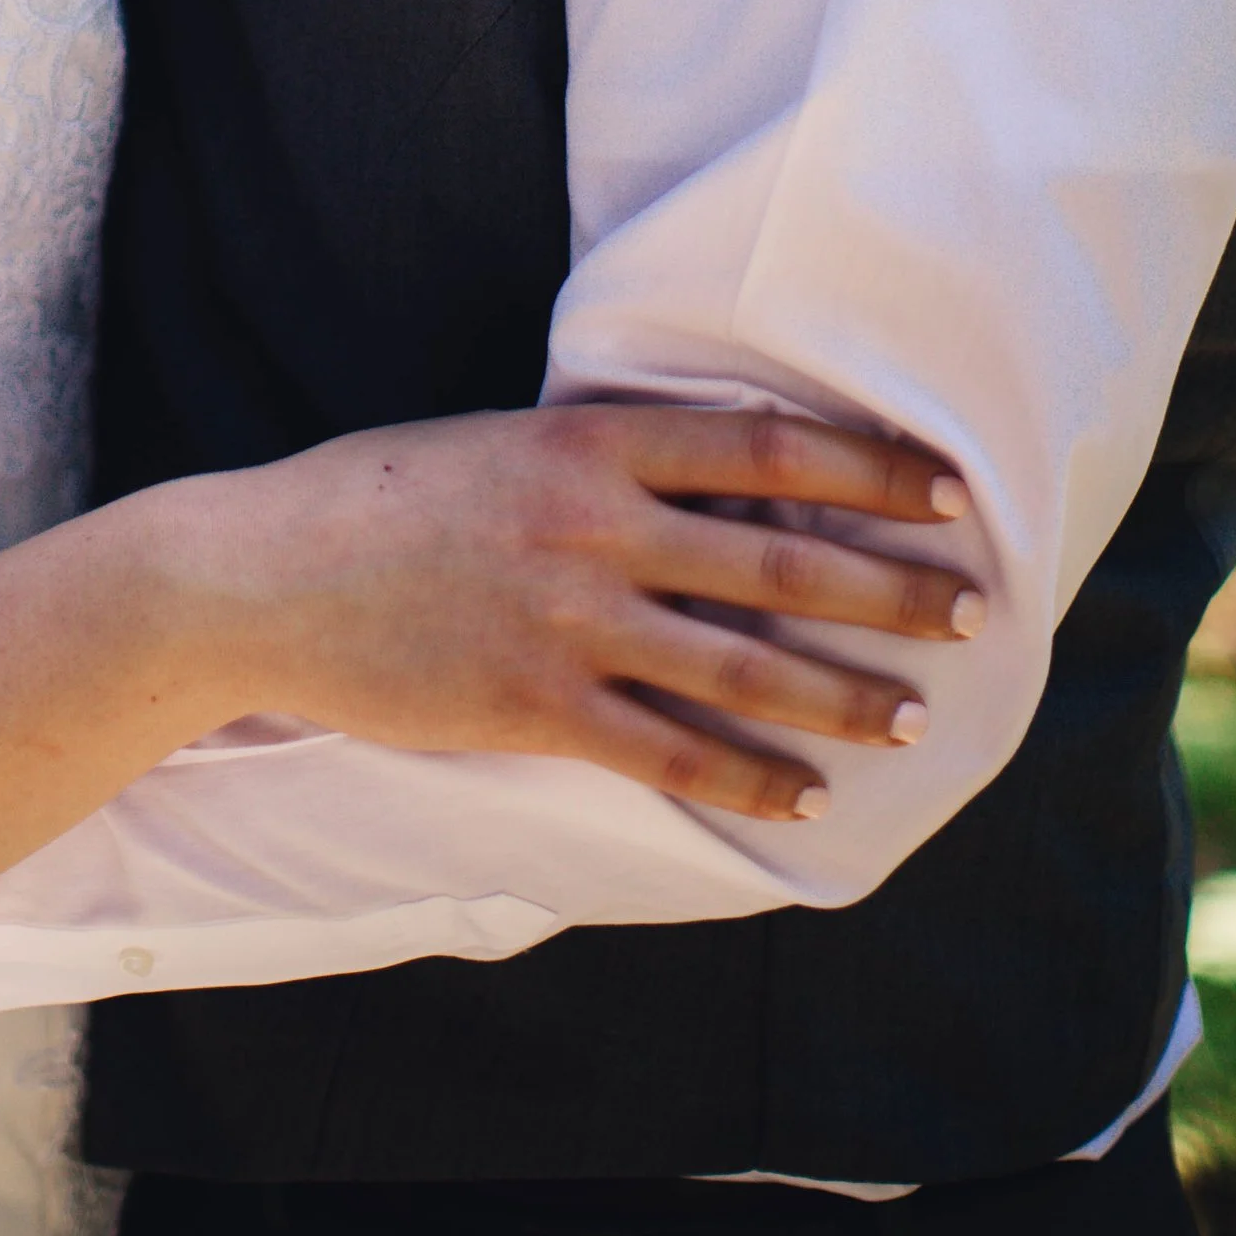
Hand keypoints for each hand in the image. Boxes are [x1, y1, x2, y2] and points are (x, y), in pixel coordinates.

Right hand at [186, 403, 981, 821]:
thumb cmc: (379, 495)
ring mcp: (569, 623)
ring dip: (843, 696)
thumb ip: (601, 454)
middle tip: (975, 609)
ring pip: (745, 669)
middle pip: (784, 561)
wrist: (261, 574)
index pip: (770, 449)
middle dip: (893, 589)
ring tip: (913, 716)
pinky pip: (669, 754)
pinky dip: (747, 780)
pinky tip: (803, 796)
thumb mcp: (499, 440)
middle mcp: (596, 527)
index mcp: (590, 439)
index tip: (948, 489)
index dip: (872, 468)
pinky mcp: (535, 708)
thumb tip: (711, 468)